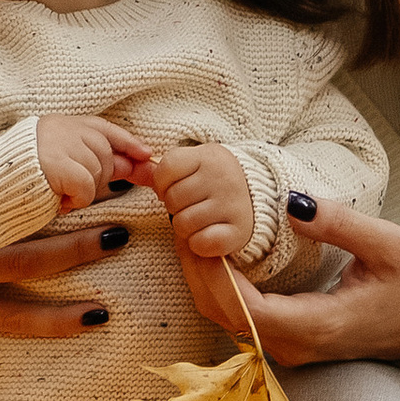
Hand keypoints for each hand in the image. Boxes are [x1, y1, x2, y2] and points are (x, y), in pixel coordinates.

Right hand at [33, 112, 154, 208]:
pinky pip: (86, 186)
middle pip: (105, 152)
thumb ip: (90, 160)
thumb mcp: (57, 164)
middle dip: (99, 176)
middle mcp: (58, 127)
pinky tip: (58, 202)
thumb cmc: (17, 182)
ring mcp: (56, 143)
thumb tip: (130, 164)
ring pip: (97, 170)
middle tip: (73, 189)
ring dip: (83, 191)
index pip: (102, 127)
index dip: (127, 141)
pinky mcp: (53, 163)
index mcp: (57, 124)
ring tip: (57, 194)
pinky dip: (77, 200)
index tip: (146, 155)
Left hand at [153, 142, 257, 261]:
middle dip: (175, 206)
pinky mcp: (238, 232)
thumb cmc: (216, 181)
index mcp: (209, 156)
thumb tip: (141, 172)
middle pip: (172, 199)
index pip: (166, 168)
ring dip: (186, 227)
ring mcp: (232, 205)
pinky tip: (209, 234)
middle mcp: (223, 178)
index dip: (162, 183)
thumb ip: (169, 168)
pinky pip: (200, 243)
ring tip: (200, 219)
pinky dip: (199, 244)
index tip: (174, 187)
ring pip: (182, 224)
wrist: (258, 199)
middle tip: (191, 205)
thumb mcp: (196, 163)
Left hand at [176, 197, 399, 372]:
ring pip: (226, 318)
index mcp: (315, 325)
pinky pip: (240, 316)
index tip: (196, 231)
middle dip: (195, 269)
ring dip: (203, 277)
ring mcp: (290, 347)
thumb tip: (290, 201)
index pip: (242, 306)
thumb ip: (338, 223)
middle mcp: (294, 345)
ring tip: (193, 229)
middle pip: (222, 313)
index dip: (210, 271)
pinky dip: (219, 286)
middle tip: (182, 220)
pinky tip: (216, 252)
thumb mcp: (388, 245)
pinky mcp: (289, 341)